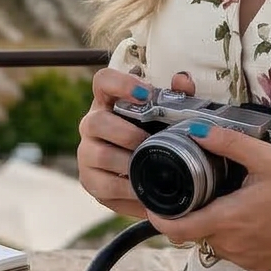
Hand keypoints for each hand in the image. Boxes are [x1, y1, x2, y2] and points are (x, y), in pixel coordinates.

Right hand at [75, 67, 196, 214]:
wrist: (150, 180)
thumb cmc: (156, 139)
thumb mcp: (168, 118)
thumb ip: (177, 97)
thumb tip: (182, 80)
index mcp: (110, 102)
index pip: (103, 81)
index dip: (120, 84)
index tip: (145, 94)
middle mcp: (92, 124)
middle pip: (96, 122)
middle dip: (125, 133)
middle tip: (148, 142)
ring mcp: (87, 152)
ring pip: (98, 155)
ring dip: (127, 162)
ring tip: (149, 168)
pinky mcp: (90, 180)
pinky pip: (104, 186)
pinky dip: (127, 189)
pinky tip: (144, 190)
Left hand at [145, 122, 270, 270]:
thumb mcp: (267, 158)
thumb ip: (228, 143)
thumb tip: (195, 129)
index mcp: (229, 220)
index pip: (177, 230)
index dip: (158, 218)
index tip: (152, 203)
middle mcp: (233, 246)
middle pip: (194, 233)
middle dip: (190, 213)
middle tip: (196, 188)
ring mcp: (246, 259)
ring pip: (212, 242)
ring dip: (211, 223)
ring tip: (226, 198)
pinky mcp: (259, 265)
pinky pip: (232, 250)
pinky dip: (231, 234)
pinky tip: (247, 215)